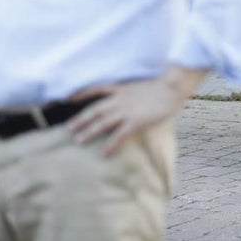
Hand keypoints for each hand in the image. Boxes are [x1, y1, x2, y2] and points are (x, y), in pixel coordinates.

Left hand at [68, 67, 204, 155]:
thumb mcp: (144, 86)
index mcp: (122, 89)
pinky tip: (104, 154)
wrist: (173, 88)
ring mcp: (127, 110)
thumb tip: (134, 99)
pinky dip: (110, 145)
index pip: (97, 89)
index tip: (70, 98)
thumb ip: (135, 93)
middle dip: (80, 120)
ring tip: (79, 141)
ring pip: (102, 122)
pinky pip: (119, 135)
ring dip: (89, 132)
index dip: (83, 94)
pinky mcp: (135, 121)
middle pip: (95, 110)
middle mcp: (120, 99)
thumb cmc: (164, 87)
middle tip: (67, 129)